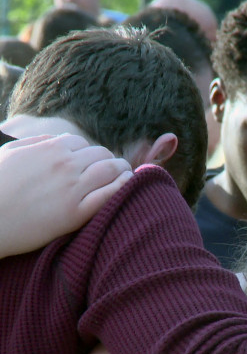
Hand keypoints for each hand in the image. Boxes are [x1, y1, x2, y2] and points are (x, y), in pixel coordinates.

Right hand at [0, 134, 132, 257]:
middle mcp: (65, 166)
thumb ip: (35, 143)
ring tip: (125, 174)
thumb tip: (57, 140)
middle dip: (108, 160)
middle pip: (102, 155)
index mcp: (50, 149)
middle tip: (112, 169)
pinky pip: (110, 194)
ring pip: (112, 170)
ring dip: (122, 170)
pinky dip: (124, 186)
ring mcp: (72, 189)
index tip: (90, 162)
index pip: (84, 143)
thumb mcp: (9, 154)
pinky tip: (129, 185)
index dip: (89, 153)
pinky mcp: (76, 213)